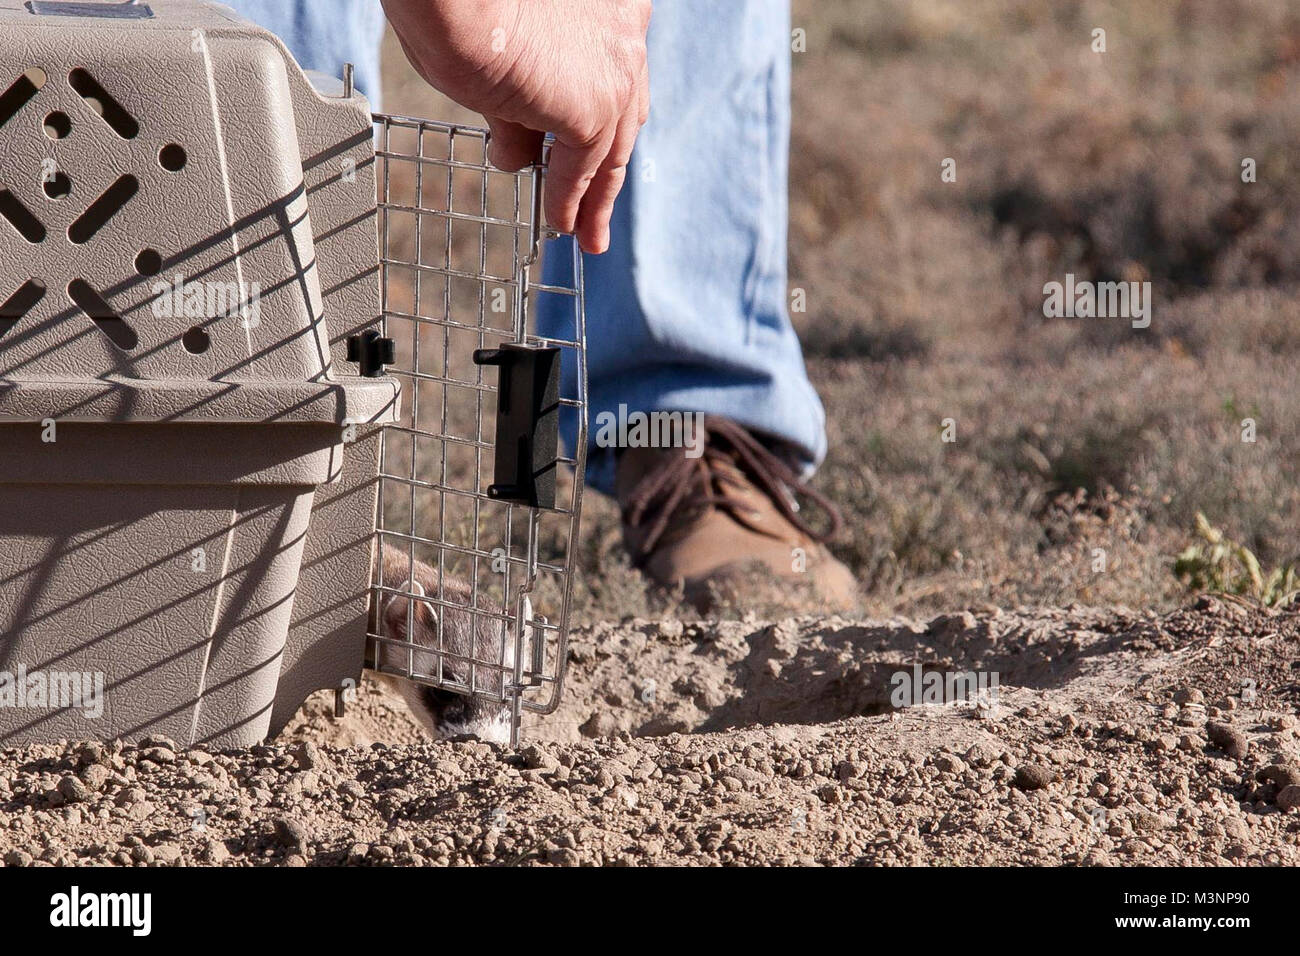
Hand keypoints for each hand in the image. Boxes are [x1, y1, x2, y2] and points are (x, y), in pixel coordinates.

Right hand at [381, 0, 651, 253]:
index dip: (605, 120)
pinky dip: (566, 200)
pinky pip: (578, 168)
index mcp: (610, 5)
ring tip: (582, 232)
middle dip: (608, 167)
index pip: (616, 75)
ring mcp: (614, 71)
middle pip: (624, 117)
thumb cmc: (460, 2)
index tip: (592, 150)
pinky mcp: (592, 109)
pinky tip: (559, 222)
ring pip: (608, 149)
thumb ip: (523, 98)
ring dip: (592, 198)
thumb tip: (518, 151)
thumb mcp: (506, 49)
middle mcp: (624, 33)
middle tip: (599, 205)